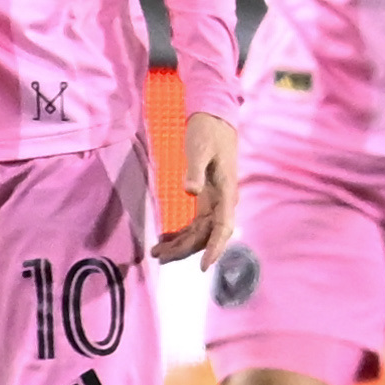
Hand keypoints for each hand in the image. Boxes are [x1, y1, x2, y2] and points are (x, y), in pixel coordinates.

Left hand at [153, 110, 238, 264]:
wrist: (215, 118)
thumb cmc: (208, 132)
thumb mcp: (199, 148)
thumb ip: (195, 170)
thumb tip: (191, 192)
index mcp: (226, 192)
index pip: (222, 227)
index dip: (214, 248)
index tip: (203, 266)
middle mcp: (223, 200)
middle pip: (206, 234)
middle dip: (185, 250)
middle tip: (159, 258)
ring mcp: (215, 200)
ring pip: (200, 231)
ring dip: (181, 244)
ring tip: (157, 253)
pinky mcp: (206, 196)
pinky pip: (195, 222)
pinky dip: (181, 232)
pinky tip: (166, 239)